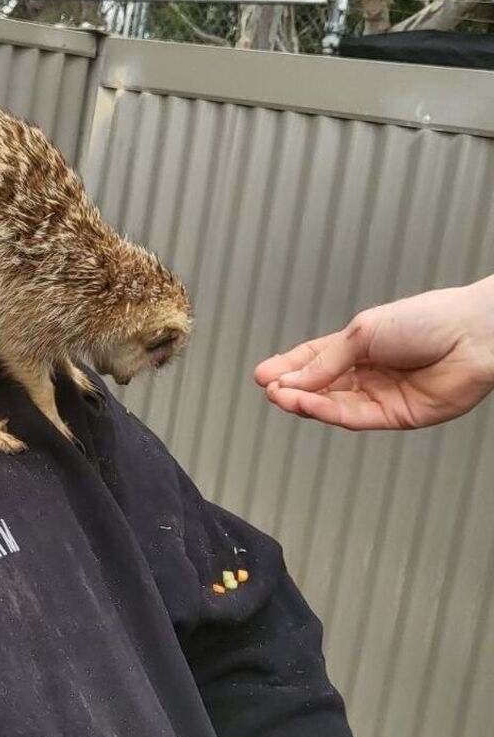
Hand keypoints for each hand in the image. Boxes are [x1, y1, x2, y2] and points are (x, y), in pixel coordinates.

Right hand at [254, 276, 493, 429]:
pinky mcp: (396, 416)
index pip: (315, 361)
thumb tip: (292, 379)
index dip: (288, 368)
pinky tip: (307, 403)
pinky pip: (354, 417)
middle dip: (291, 387)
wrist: (473, 335)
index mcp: (359, 347)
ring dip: (304, 402)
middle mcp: (369, 373)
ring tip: (280, 395)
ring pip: (333, 405)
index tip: (263, 373)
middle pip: (320, 387)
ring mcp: (381, 396)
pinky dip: (326, 412)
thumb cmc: (428, 320)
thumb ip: (326, 361)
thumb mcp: (362, 333)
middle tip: (268, 387)